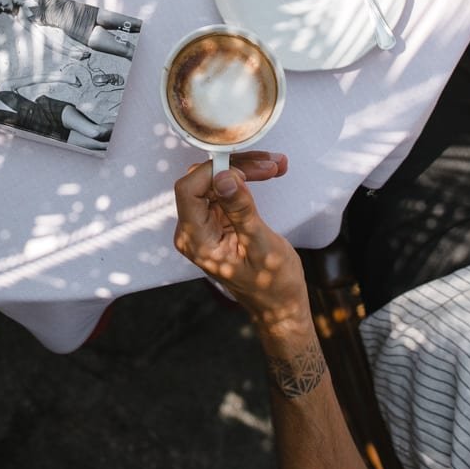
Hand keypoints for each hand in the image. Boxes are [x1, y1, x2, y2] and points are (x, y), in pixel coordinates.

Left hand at [173, 153, 309, 339]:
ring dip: (246, 170)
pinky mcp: (216, 220)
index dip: (213, 172)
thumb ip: (241, 210)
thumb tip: (224, 177)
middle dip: (236, 167)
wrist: (280, 304)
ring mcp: (204, 224)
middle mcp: (193, 231)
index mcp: (197, 241)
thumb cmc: (273, 285)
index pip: (188, 190)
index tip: (245, 168)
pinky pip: (225, 190)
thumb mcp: (261, 246)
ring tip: (275, 166)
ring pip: (215, 181)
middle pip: (202, 181)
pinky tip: (270, 173)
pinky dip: (247, 179)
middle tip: (270, 164)